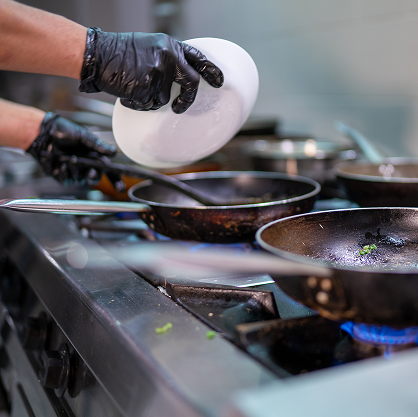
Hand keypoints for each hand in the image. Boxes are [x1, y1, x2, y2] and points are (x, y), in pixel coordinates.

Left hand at [26, 113, 119, 186]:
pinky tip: (62, 165)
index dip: (116, 180)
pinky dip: (66, 174)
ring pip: (81, 180)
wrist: (44, 133)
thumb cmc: (64, 132)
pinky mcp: (62, 175)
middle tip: (91, 171)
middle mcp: (86, 165)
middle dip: (94, 176)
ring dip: (77, 171)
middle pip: (96, 179)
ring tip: (70, 160)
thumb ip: (99, 146)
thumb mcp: (84, 137)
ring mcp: (74, 171)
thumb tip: (114, 151)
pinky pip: (68, 181)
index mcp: (94, 157)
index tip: (120, 187)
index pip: (109, 171)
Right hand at [79, 28, 223, 113]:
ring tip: (133, 86)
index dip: (211, 72)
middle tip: (179, 107)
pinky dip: (137, 104)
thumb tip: (178, 77)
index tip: (219, 82)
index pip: (198, 59)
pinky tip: (126, 91)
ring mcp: (159, 72)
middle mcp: (168, 57)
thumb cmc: (119, 52)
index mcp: (170, 46)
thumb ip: (167, 58)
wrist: (97, 54)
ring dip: (149, 99)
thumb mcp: (149, 46)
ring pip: (163, 99)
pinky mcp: (147, 86)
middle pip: (191, 84)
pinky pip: (148, 104)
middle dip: (187, 100)